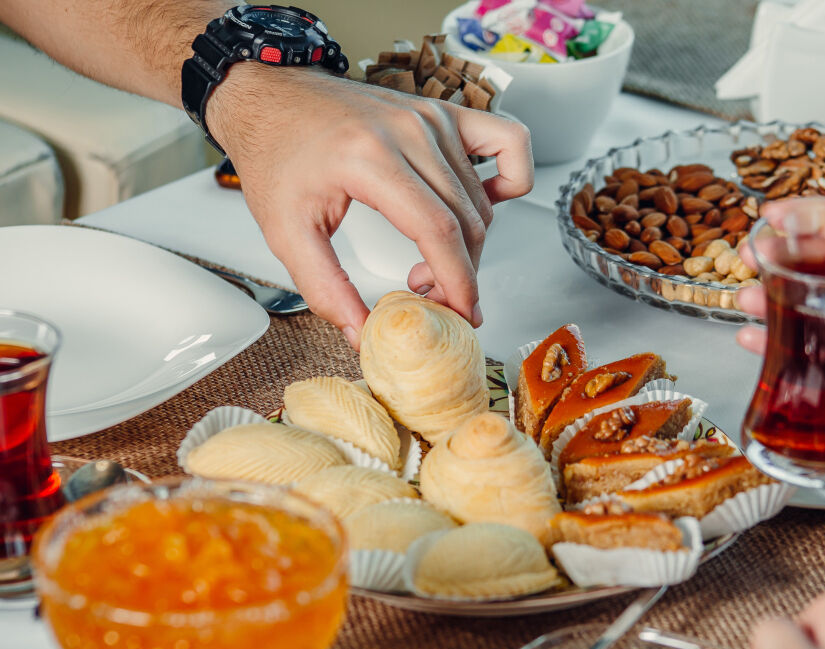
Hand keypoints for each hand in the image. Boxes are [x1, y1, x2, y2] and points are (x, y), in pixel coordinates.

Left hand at [206, 65, 532, 347]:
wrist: (270, 96)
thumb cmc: (276, 153)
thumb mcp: (284, 232)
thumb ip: (324, 289)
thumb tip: (362, 333)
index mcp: (370, 157)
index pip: (439, 231)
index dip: (458, 282)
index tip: (462, 314)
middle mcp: (409, 131)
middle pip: (468, 221)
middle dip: (459, 273)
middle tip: (428, 293)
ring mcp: (432, 117)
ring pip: (483, 199)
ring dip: (471, 242)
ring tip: (430, 259)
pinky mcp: (443, 112)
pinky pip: (509, 142)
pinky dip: (512, 178)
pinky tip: (485, 204)